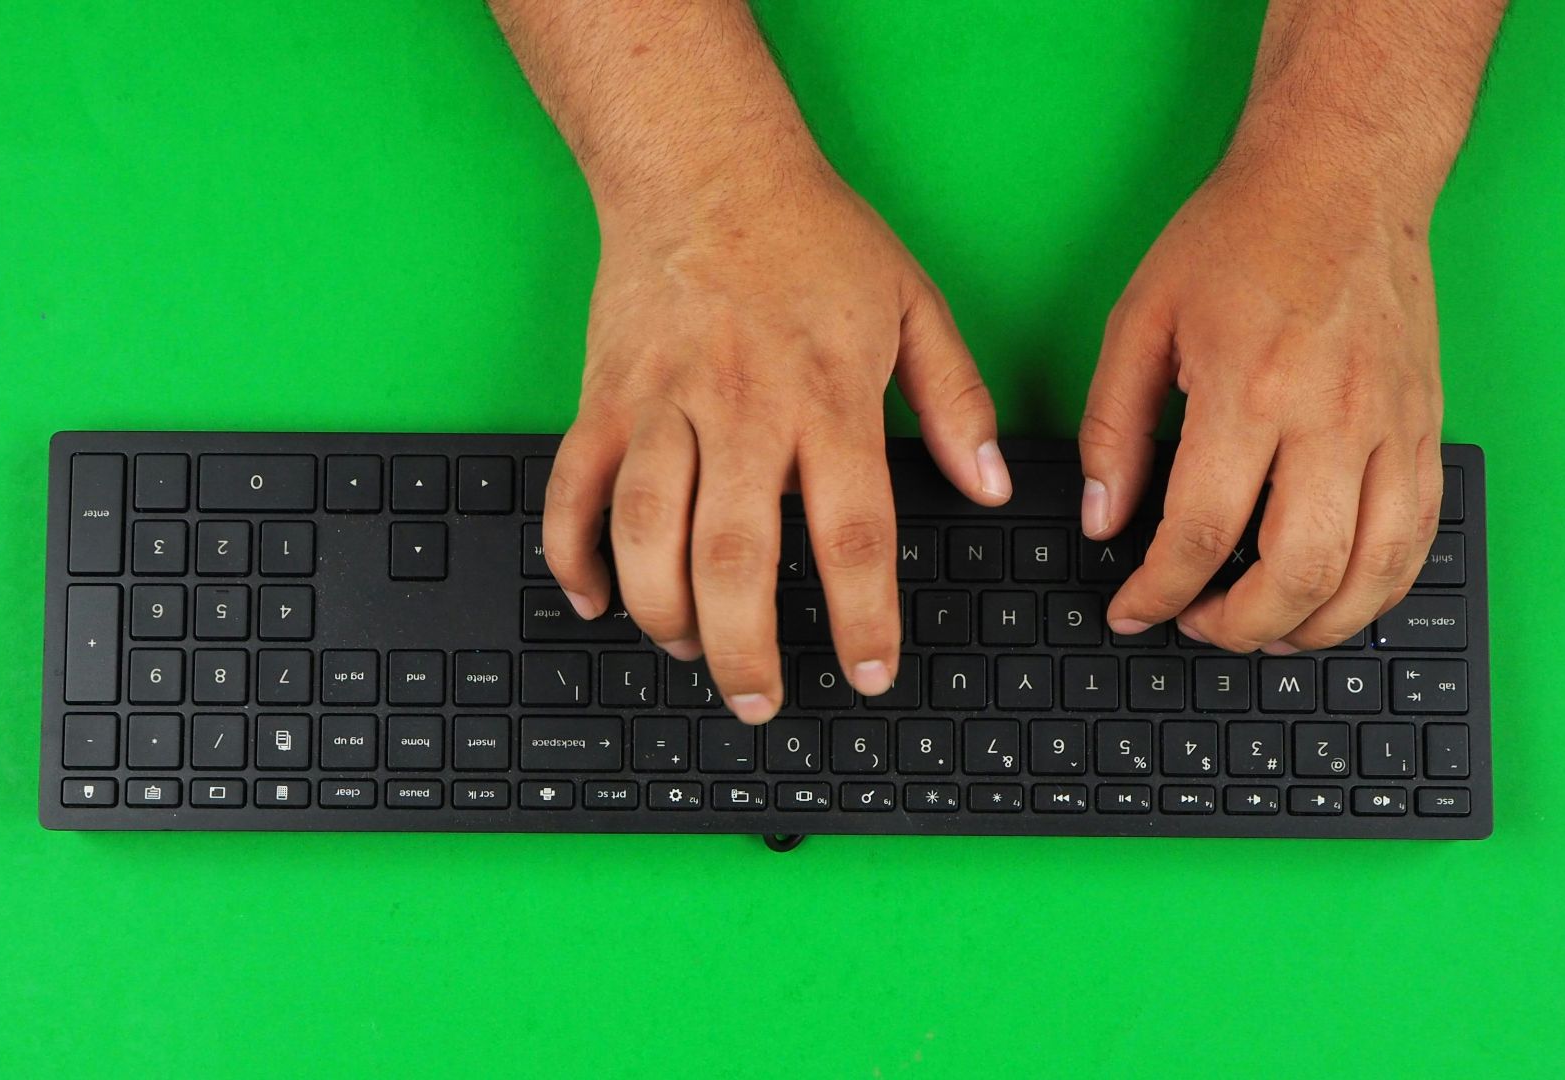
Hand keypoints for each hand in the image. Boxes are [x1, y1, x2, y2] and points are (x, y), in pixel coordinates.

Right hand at [545, 164, 1008, 722]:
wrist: (703, 165)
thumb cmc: (812, 236)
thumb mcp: (913, 304)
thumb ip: (956, 401)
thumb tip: (991, 488)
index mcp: (826, 396)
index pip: (850, 532)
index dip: (862, 617)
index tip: (867, 673)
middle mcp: (741, 410)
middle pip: (734, 558)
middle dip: (746, 649)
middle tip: (760, 701)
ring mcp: (661, 406)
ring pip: (645, 535)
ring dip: (663, 613)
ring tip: (692, 653)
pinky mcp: (604, 398)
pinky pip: (573, 490)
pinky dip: (573, 555)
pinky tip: (597, 598)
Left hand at [1080, 151, 1444, 653]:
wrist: (1343, 173)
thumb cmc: (1239, 236)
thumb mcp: (1141, 319)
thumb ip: (1113, 428)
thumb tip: (1102, 519)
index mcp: (1248, 388)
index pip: (1199, 533)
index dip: (1156, 593)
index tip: (1131, 610)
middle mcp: (1331, 415)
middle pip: (1298, 573)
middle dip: (1236, 627)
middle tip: (1195, 625)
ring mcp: (1392, 425)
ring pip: (1373, 573)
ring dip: (1314, 627)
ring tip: (1260, 629)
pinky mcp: (1426, 426)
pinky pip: (1419, 537)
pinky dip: (1378, 588)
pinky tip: (1333, 598)